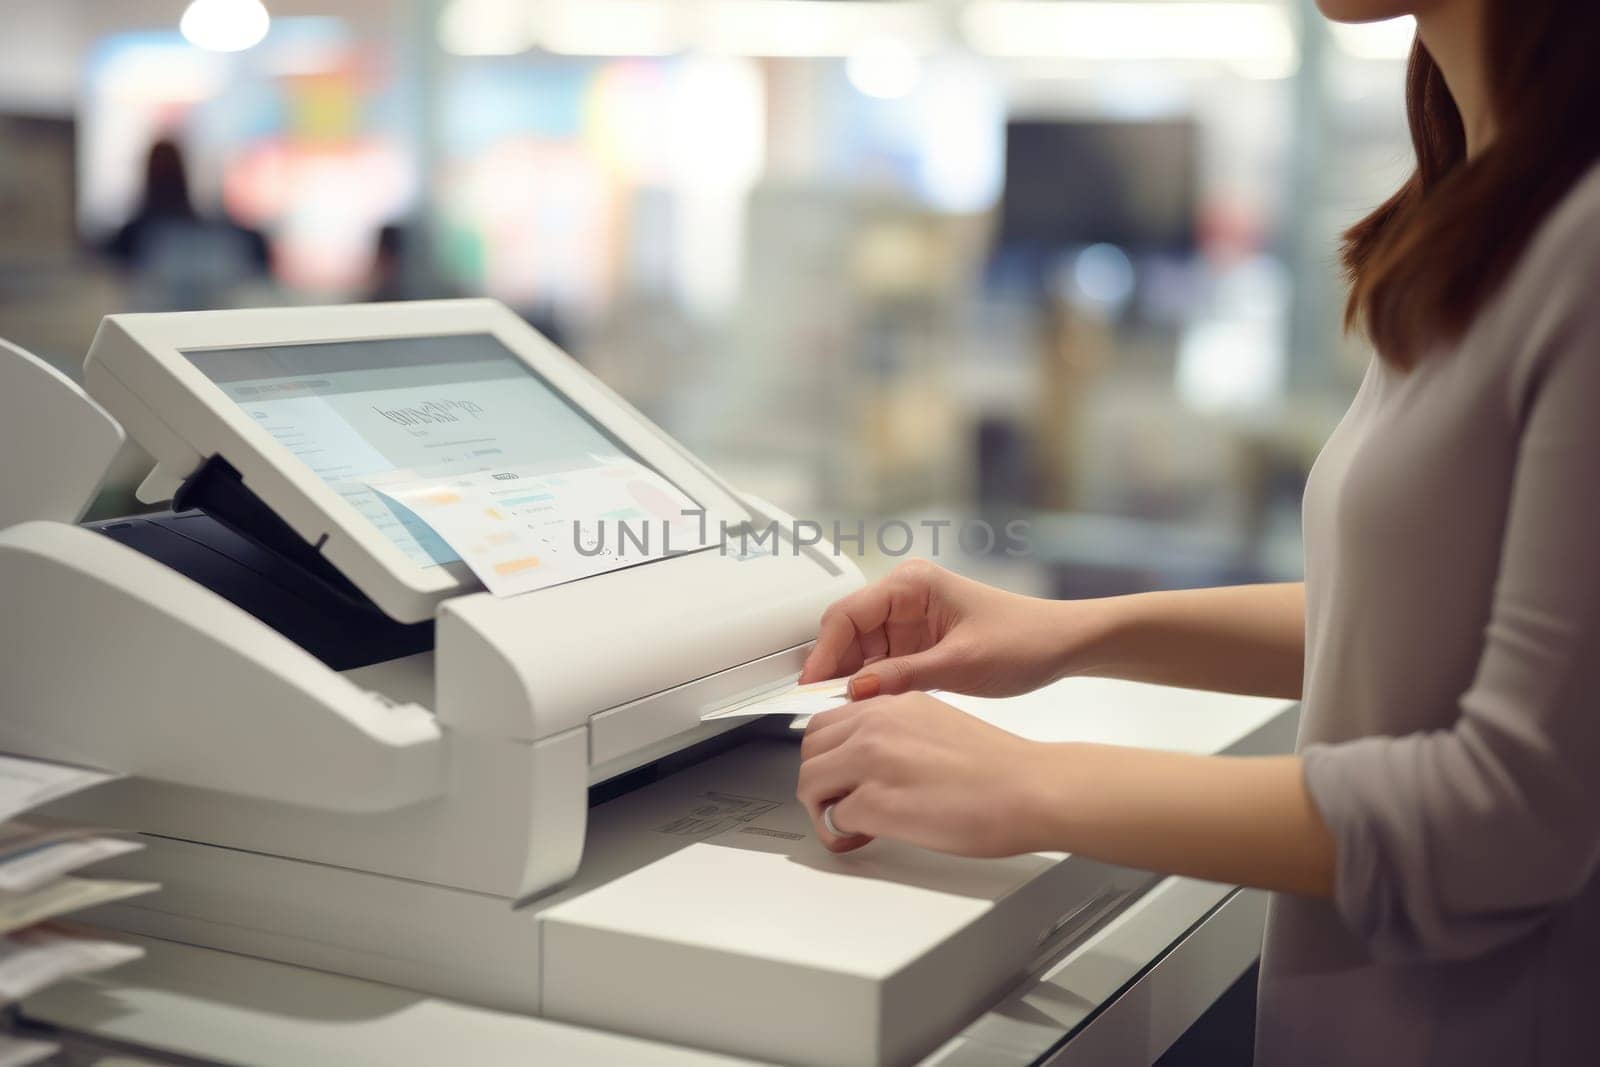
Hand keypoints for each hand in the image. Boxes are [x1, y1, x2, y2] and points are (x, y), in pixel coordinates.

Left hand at [796, 692, 1061, 855]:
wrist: (1029, 789)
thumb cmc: (1000, 768)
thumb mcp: (938, 725)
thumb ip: (900, 733)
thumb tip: (876, 760)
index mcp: (895, 704)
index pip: (830, 721)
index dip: (830, 754)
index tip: (839, 773)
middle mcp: (877, 724)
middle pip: (810, 748)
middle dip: (819, 780)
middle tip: (839, 802)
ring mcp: (872, 761)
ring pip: (810, 781)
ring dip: (822, 808)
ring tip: (850, 824)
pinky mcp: (876, 802)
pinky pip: (833, 819)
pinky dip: (842, 834)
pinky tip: (865, 838)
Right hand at [799, 559, 1074, 698]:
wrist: (1062, 646)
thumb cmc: (1025, 639)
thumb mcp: (961, 664)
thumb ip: (904, 676)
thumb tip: (856, 691)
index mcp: (912, 584)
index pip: (847, 614)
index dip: (824, 652)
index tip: (811, 686)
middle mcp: (905, 597)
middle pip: (847, 632)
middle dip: (834, 668)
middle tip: (819, 707)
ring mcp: (909, 622)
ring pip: (859, 652)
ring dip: (851, 680)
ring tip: (842, 713)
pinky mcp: (916, 645)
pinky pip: (880, 664)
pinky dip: (871, 686)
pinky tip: (866, 708)